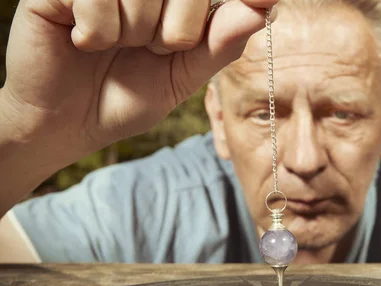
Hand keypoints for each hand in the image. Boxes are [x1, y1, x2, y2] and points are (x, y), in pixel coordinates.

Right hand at [1, 0, 276, 155]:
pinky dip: (97, 29)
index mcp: (175, 0)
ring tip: (113, 46)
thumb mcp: (182, 78)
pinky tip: (83, 41)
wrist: (63, 124)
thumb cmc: (123, 99)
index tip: (245, 9)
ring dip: (133, 32)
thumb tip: (263, 8)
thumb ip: (219, 44)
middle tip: (150, 48)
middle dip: (177, 30)